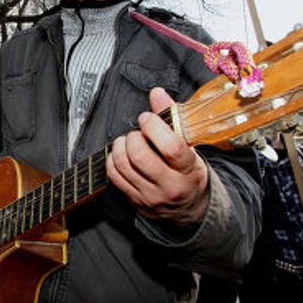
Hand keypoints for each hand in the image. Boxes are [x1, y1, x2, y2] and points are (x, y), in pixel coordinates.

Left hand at [106, 87, 208, 224]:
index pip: (170, 147)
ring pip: (123, 166)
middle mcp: (170, 186)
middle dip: (133, 137)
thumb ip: (172, 118)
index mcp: (188, 170)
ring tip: (128, 141)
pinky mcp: (135, 201)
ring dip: (120, 146)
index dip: (154, 127)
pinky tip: (121, 154)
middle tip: (138, 132)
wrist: (190, 209)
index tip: (148, 119)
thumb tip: (156, 93)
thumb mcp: (190, 147)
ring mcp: (150, 196)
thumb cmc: (189, 173)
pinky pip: (114, 177)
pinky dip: (112, 160)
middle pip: (140, 156)